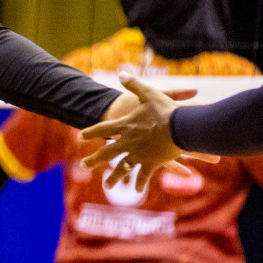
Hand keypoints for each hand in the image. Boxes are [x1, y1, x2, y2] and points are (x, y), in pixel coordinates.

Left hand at [80, 75, 216, 190]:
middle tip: (84, 165)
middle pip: (107, 152)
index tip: (80, 137)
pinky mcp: (152, 164)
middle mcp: (128, 142)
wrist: (182, 128)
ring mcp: (139, 154)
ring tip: (107, 186)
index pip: (102, 129)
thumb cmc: (166, 111)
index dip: (91, 132)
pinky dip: (140, 183)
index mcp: (125, 126)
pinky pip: (143, 176)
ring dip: (114, 177)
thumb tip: (121, 72)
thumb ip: (134, 84)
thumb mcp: (150, 94)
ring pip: (122, 168)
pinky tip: (136, 190)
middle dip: (95, 160)